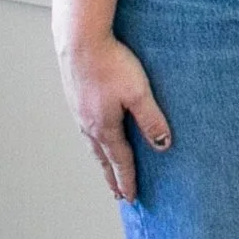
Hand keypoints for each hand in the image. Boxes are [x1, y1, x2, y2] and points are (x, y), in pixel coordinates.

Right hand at [55, 32, 170, 202]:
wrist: (81, 40)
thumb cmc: (110, 63)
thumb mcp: (138, 92)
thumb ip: (151, 119)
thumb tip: (163, 145)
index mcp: (104, 127)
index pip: (120, 161)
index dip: (127, 180)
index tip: (131, 197)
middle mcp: (88, 124)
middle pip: (102, 158)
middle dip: (111, 177)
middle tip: (116, 194)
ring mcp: (79, 112)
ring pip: (92, 144)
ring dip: (101, 160)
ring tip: (105, 169)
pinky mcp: (75, 97)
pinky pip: (85, 128)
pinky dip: (92, 141)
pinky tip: (94, 133)